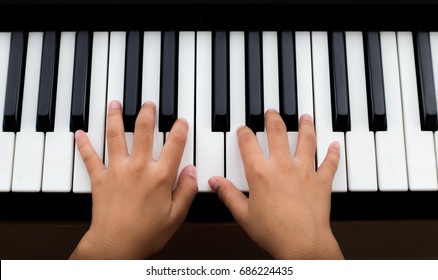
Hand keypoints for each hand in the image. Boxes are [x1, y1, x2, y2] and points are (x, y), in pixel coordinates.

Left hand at [70, 101, 197, 258]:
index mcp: (160, 176)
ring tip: (115, 104)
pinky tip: (80, 133)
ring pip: (115, 136)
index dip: (180, 128)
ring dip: (115, 117)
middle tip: (148, 103)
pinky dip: (84, 145)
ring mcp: (117, 171)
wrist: (115, 246)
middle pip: (143, 131)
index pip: (174, 144)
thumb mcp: (176, 215)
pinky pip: (90, 158)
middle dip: (147, 113)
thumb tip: (191, 172)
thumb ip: (185, 191)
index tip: (181, 121)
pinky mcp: (100, 179)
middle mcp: (138, 168)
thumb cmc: (145, 233)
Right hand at [208, 110, 343, 258]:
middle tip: (272, 111)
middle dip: (273, 119)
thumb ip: (228, 194)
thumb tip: (215, 182)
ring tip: (305, 116)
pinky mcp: (321, 181)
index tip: (243, 129)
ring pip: (306, 140)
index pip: (248, 144)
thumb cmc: (273, 231)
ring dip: (306, 126)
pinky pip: (330, 163)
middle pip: (277, 133)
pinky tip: (334, 145)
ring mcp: (304, 171)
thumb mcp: (243, 214)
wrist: (302, 244)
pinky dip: (333, 153)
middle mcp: (282, 166)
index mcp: (260, 173)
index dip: (244, 133)